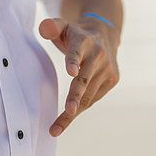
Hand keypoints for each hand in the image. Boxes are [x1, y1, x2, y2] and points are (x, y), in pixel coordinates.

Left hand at [38, 17, 120, 136]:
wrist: (104, 35)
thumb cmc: (75, 35)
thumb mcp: (63, 26)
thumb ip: (51, 26)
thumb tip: (43, 28)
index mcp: (83, 41)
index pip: (76, 52)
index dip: (73, 61)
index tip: (71, 71)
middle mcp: (98, 55)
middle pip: (84, 79)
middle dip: (75, 95)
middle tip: (68, 110)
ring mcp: (107, 68)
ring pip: (88, 95)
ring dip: (72, 112)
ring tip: (55, 128)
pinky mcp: (112, 79)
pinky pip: (93, 98)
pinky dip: (80, 109)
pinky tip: (67, 118)